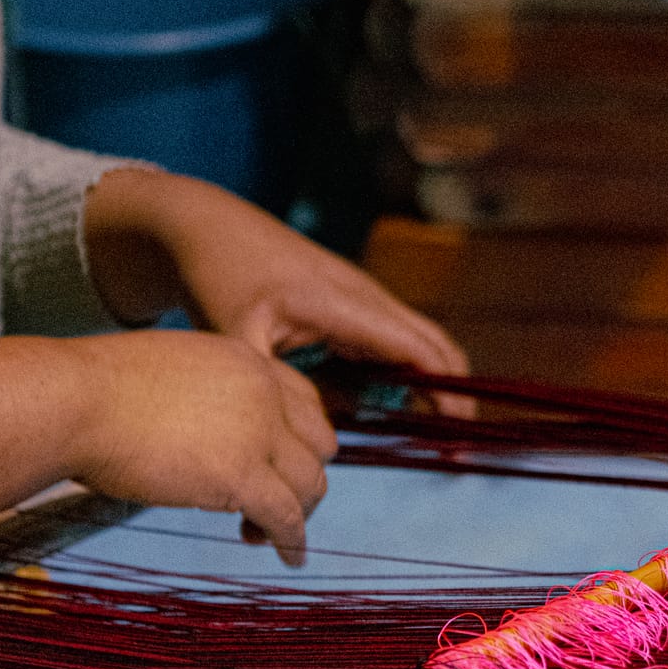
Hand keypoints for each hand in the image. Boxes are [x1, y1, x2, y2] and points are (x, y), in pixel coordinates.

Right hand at [0, 331, 335, 564]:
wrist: (71, 401)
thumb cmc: (91, 391)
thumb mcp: (165, 373)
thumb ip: (199, 396)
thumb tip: (199, 431)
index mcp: (244, 361)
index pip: (303, 400)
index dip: (299, 438)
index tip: (281, 465)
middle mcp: (262, 391)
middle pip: (318, 443)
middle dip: (302, 476)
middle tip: (272, 502)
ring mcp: (258, 432)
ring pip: (310, 484)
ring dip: (296, 514)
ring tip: (260, 534)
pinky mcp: (242, 475)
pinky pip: (288, 518)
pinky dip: (293, 542)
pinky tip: (289, 557)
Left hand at [83, 168, 472, 414]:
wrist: (207, 226)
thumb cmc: (218, 274)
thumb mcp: (234, 336)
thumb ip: (272, 388)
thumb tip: (308, 439)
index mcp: (343, 303)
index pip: (417, 347)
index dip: (447, 388)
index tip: (460, 429)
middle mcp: (364, 296)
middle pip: (433, 343)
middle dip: (454, 390)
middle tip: (457, 442)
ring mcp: (361, 296)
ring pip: (417, 341)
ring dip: (433, 382)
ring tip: (437, 433)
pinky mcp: (351, 303)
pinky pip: (392, 340)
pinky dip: (406, 372)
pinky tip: (395, 408)